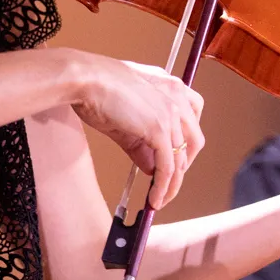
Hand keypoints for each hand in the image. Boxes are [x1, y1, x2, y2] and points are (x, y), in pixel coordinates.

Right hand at [65, 50, 204, 207]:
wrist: (85, 79)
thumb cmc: (97, 90)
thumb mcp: (126, 117)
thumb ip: (142, 143)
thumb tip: (152, 168)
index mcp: (171, 86)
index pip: (192, 119)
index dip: (185, 143)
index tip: (174, 159)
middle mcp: (177, 96)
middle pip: (194, 141)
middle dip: (183, 166)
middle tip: (167, 183)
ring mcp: (171, 112)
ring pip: (181, 158)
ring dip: (173, 184)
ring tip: (160, 200)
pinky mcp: (159, 129)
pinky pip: (168, 166)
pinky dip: (163, 186)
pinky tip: (155, 199)